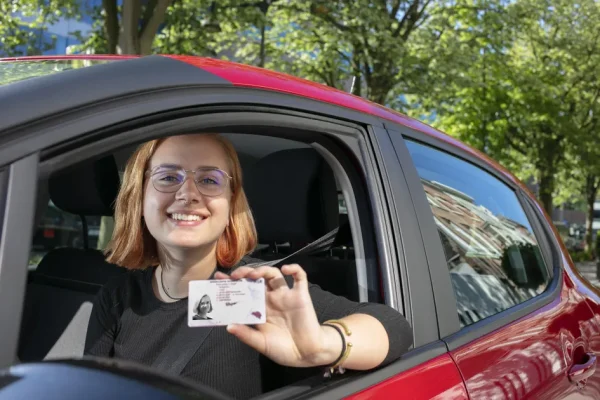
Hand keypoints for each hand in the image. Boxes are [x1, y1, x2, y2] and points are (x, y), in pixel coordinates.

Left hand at [214, 264, 341, 367]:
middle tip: (234, 276)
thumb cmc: (283, 349)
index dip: (231, 284)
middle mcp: (271, 298)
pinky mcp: (301, 295)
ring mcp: (286, 295)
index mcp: (259, 309)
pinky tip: (285, 270)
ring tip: (253, 274)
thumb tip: (228, 326)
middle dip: (244, 274)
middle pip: (256, 279)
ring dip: (262, 270)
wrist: (306, 354)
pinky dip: (294, 269)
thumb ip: (246, 335)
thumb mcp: (261, 344)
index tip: (218, 279)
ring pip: (273, 274)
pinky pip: (299, 276)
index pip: (243, 291)